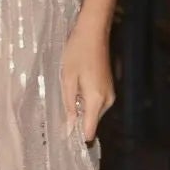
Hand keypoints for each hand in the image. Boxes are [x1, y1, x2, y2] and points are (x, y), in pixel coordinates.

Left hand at [60, 15, 114, 144]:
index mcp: (96, 100)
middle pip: (91, 122)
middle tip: (59, 111)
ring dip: (80, 110)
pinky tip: (75, 89)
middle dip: (77, 121)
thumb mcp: (67, 79)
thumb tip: (68, 129)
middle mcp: (107, 101)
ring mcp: (110, 94)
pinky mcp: (109, 88)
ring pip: (93, 113)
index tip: (62, 137)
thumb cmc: (77, 53)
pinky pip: (96, 103)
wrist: (93, 32)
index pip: (89, 130)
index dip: (76, 136)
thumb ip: (69, 105)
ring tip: (67, 95)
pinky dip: (85, 102)